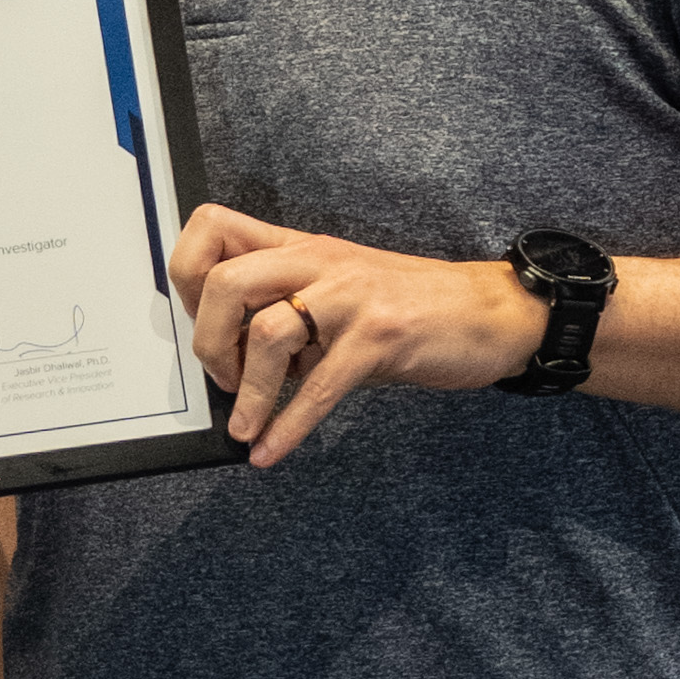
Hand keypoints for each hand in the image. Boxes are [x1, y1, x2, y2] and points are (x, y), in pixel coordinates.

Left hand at [173, 204, 542, 467]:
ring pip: (267, 332)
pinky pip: (319, 386)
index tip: (200, 321)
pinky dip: (287, 427)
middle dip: (208, 342)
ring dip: (248, 392)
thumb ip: (285, 308)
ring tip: (249, 419)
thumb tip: (229, 351)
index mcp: (300, 249)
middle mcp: (319, 263)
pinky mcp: (381, 337)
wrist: (491, 312)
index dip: (188, 276)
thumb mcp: (338, 292)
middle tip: (226, 377)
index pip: (212, 227)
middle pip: (225, 281)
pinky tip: (270, 451)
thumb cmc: (411, 308)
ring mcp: (351, 298)